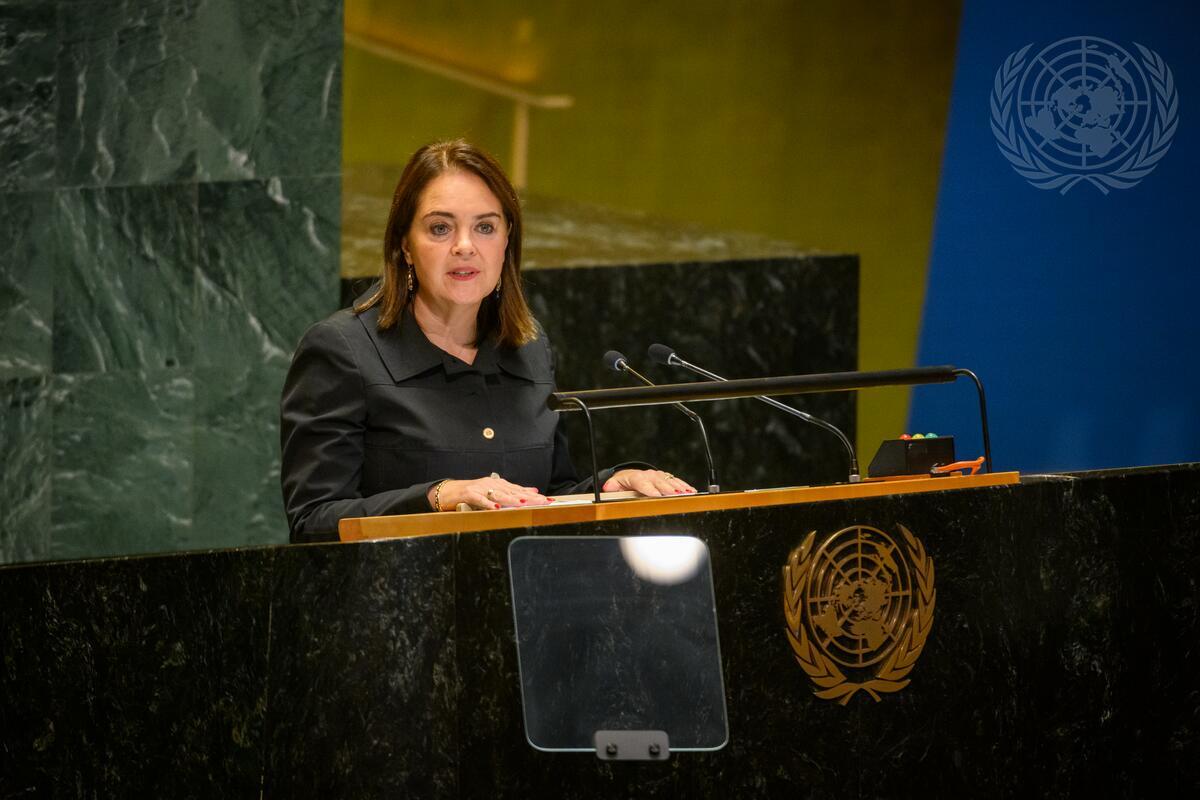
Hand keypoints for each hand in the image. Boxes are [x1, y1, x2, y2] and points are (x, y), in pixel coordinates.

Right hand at [429, 474, 552, 510]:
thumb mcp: (493, 492)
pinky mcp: (469, 494)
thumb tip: (533, 492)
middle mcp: (491, 484)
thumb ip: (512, 492)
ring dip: (511, 500)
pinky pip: (480, 500)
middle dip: (528, 497)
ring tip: (523, 504)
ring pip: (499, 495)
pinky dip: (488, 504)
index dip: (533, 495)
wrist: (448, 492)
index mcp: (498, 484)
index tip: (547, 500)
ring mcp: (480, 488)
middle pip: (512, 491)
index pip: (518, 490)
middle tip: (542, 501)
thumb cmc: (472, 494)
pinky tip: (496, 508)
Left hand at [603, 469, 695, 496]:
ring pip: (670, 481)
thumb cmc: (623, 483)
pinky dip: (684, 486)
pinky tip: (691, 491)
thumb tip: (608, 487)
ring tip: (687, 493)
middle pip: (659, 482)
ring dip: (679, 488)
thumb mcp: (614, 485)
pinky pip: (676, 482)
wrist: (631, 476)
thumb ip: (612, 487)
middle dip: (667, 489)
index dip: (650, 489)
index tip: (656, 495)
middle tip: (675, 495)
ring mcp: (659, 476)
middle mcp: (649, 475)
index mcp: (636, 477)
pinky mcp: (666, 478)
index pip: (643, 483)